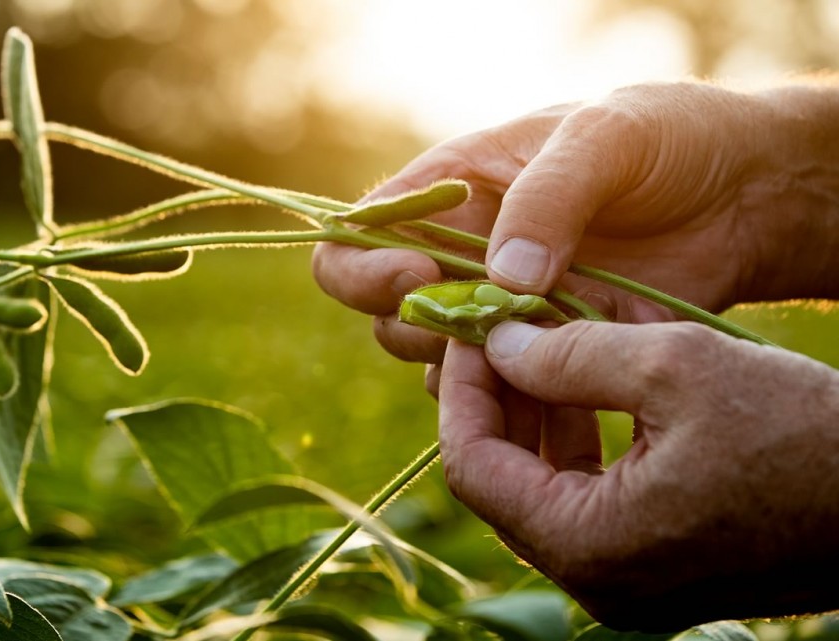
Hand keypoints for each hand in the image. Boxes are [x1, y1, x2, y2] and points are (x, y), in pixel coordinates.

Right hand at [313, 81, 838, 363]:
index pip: (357, 238)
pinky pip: (502, 394)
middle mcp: (460, 255)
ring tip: (540, 352)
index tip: (419, 278)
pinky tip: (565, 390)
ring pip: (439, 364)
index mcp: (449, 191)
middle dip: (424, 329)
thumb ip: (547, 198)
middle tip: (493, 324)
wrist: (743, 194)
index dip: (366, 268)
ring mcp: (501, 310)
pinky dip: (518, 404)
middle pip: (385, 316)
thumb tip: (503, 281)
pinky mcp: (547, 353)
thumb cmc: (666, 139)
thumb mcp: (604, 138)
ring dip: (472, 372)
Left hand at [439, 321, 838, 629]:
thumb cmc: (803, 434)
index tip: (468, 328)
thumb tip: (496, 343)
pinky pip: (592, 500)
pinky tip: (594, 381)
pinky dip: (584, 440)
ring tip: (547, 341)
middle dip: (499, 396)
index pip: (473, 466)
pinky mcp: (661, 568)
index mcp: (590, 546)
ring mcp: (630, 582)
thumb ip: (569, 355)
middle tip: (501, 328)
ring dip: (541, 412)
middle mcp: (598, 581)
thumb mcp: (675, 367)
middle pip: (504, 479)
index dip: (461, 390)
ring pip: (546, 486)